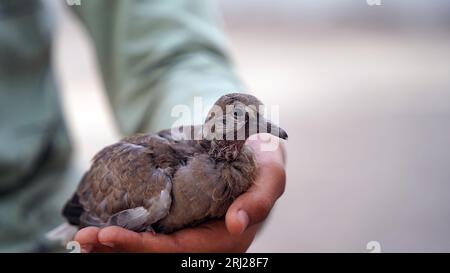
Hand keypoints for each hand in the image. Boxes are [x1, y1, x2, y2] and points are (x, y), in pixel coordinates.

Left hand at [75, 134, 285, 251]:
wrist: (254, 155)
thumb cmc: (263, 166)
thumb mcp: (271, 177)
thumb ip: (259, 200)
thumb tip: (237, 224)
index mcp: (223, 240)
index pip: (177, 252)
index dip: (142, 248)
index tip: (109, 236)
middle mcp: (202, 242)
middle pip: (155, 255)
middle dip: (117, 250)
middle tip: (84, 238)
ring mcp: (187, 231)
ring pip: (147, 246)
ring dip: (113, 246)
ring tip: (82, 236)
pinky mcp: (176, 219)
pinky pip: (146, 230)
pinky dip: (122, 231)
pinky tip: (99, 225)